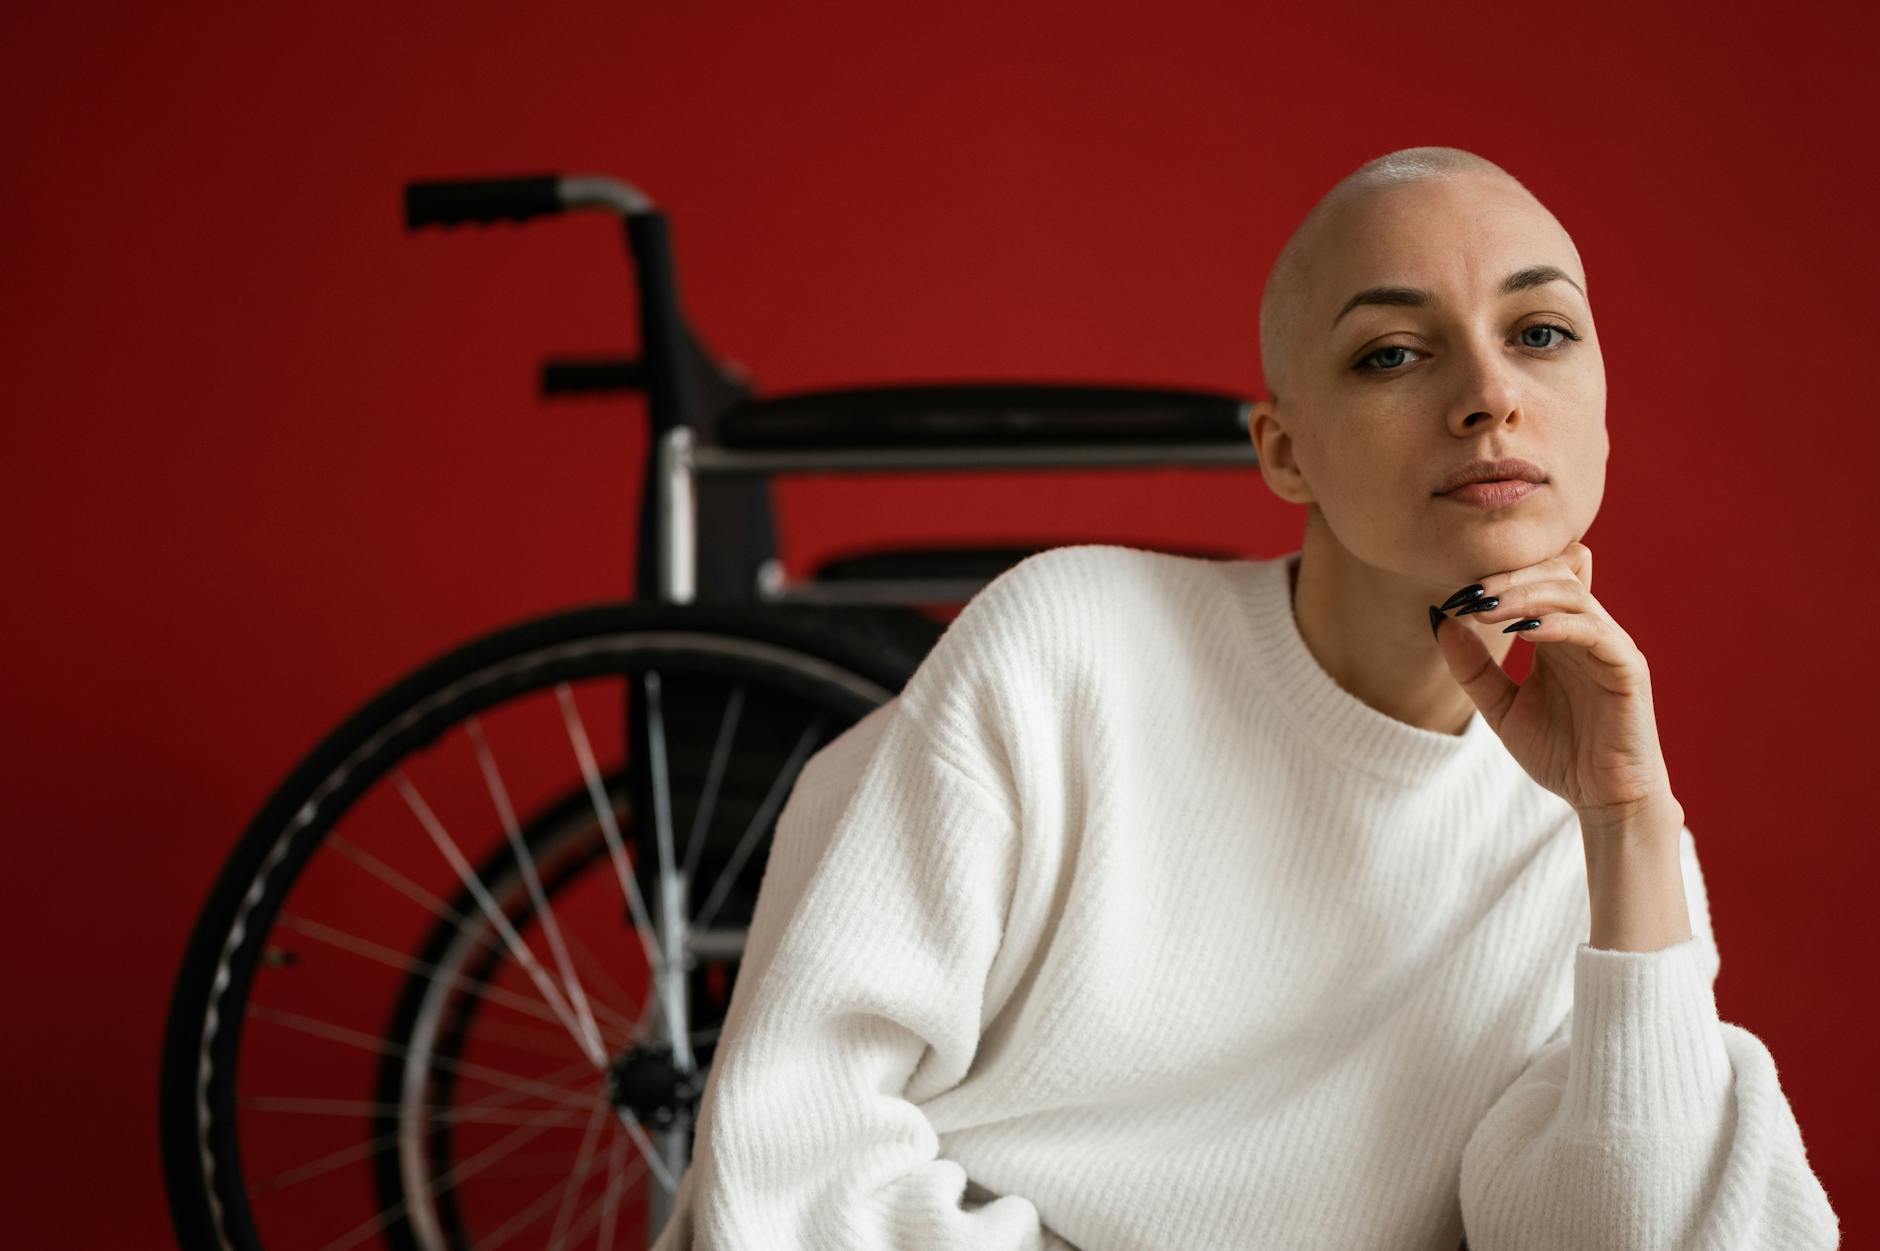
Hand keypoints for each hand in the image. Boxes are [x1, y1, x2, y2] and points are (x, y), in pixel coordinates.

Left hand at [1428, 541, 1677, 834]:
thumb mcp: (1500, 707)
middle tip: (1470, 593)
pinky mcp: (1628, 670)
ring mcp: (1610, 647)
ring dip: (1526, 596)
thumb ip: (1472, 667)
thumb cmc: (1558, 752)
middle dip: (1509, 577)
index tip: (1454, 594)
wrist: (1601, 800)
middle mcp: (1587, 632)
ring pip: (1573, 595)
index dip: (1497, 576)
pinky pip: (1595, 633)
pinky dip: (1558, 625)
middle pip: (1555, 573)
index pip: (1535, 578)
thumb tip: (1438, 618)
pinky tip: (1524, 633)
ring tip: (1485, 609)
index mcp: (1558, 635)